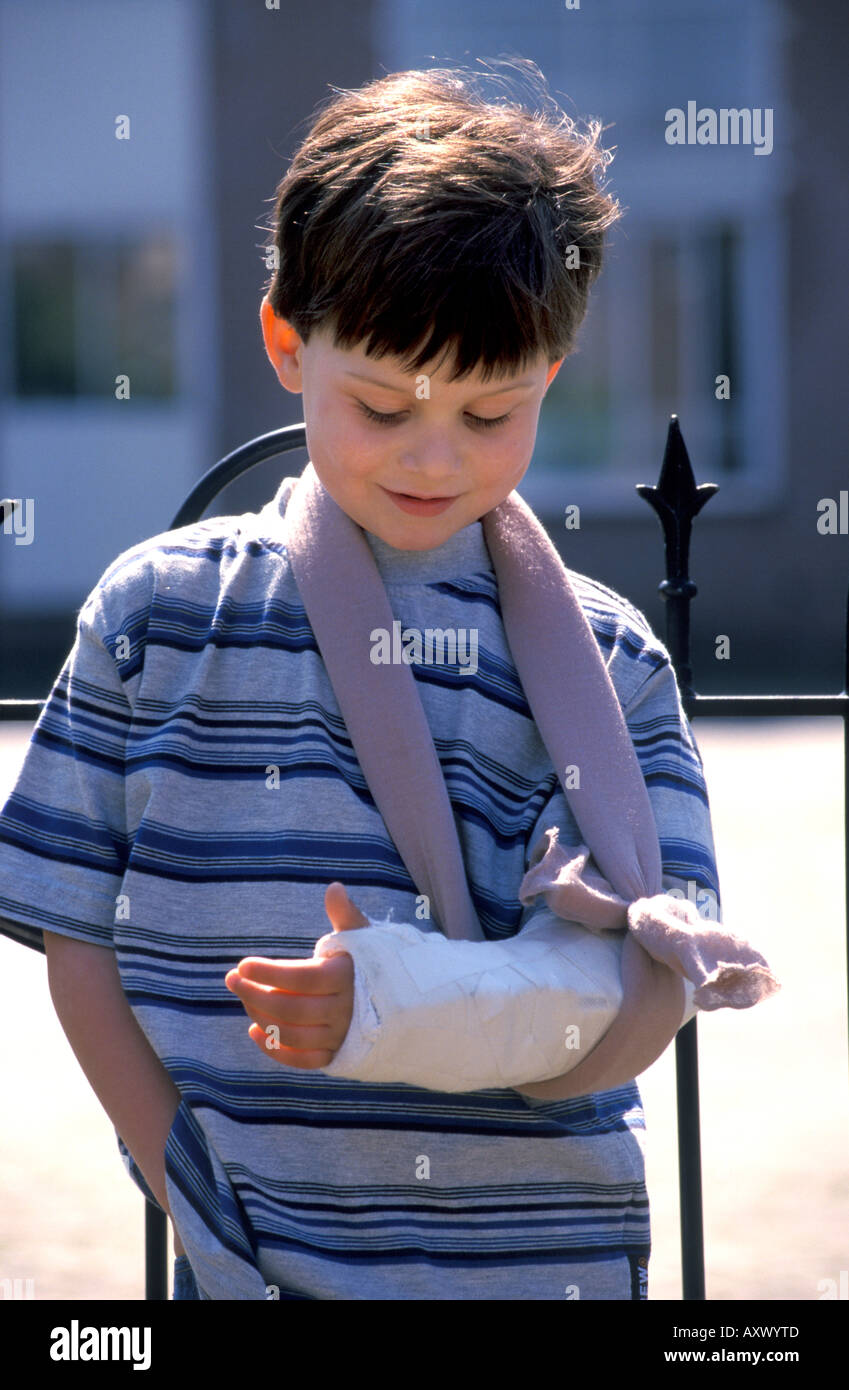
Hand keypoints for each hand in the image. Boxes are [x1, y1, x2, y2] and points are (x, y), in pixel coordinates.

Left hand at [224, 882, 368, 1068]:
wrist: (405, 1003)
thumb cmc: (373, 963)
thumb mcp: (362, 936)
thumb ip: (345, 915)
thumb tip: (333, 888)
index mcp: (346, 977)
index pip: (301, 978)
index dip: (268, 972)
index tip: (242, 964)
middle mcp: (345, 1010)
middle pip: (291, 1008)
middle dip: (255, 994)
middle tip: (232, 980)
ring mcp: (341, 1035)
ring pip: (293, 1034)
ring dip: (261, 1018)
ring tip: (245, 1000)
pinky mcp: (337, 1055)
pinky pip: (303, 1060)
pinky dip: (276, 1050)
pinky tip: (255, 1031)